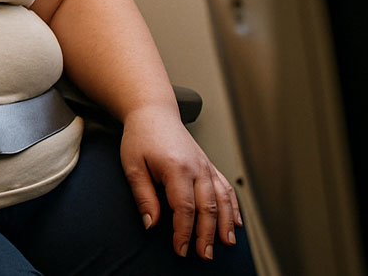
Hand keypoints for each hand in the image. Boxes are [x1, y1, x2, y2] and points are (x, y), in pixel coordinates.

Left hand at [120, 106, 242, 259]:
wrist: (153, 112)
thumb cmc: (141, 136)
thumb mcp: (132, 166)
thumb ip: (144, 196)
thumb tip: (151, 224)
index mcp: (177, 168)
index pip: (184, 208)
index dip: (184, 232)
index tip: (181, 249)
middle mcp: (197, 168)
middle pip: (207, 208)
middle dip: (207, 234)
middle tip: (203, 255)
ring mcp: (206, 166)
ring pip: (222, 200)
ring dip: (225, 224)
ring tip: (225, 244)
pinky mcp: (209, 165)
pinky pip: (226, 188)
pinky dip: (233, 207)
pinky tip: (235, 223)